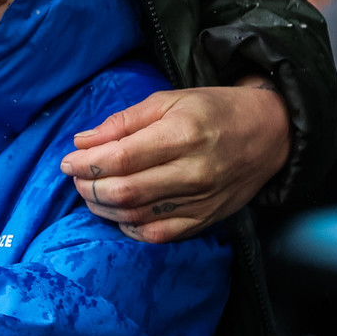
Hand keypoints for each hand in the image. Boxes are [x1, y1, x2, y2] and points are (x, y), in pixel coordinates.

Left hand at [60, 79, 289, 242]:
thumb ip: (123, 122)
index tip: (68, 161)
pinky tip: (120, 214)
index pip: (121, 158)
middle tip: (77, 179)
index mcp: (182, 134)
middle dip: (90, 188)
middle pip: (125, 191)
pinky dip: (131, 228)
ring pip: (137, 216)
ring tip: (92, 194)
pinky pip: (159, 235)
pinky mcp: (206, 220)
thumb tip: (82, 141)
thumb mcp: (168, 100)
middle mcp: (193, 172)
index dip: (87, 164)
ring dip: (104, 209)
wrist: (269, 133)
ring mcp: (201, 200)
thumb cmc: (213, 110)